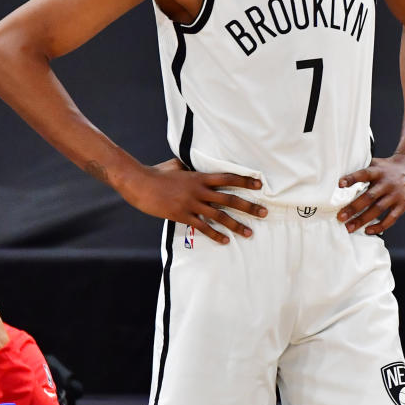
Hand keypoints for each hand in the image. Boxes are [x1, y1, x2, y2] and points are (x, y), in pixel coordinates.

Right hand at [120, 157, 266, 244]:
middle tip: (264, 213)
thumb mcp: (177, 165)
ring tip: (249, 233)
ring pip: (219, 216)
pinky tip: (224, 241)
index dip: (245, 181)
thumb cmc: (158, 172)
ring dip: (236, 225)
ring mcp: (191, 203)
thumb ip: (190, 166)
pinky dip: (214, 234)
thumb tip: (195, 163)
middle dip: (249, 207)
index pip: (228, 178)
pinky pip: (202, 226)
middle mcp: (199, 190)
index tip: (260, 185)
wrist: (139, 183)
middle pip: (229, 199)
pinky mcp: (182, 215)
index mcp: (200, 176)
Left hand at [336, 154, 404, 233]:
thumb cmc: (390, 167)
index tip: (340, 184)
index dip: (352, 178)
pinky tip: (368, 230)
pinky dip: (379, 226)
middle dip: (353, 208)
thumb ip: (363, 170)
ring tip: (350, 228)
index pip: (363, 174)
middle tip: (340, 217)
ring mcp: (396, 194)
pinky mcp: (403, 204)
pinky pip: (391, 218)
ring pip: (378, 209)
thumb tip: (340, 177)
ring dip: (363, 220)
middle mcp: (387, 183)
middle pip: (369, 196)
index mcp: (378, 171)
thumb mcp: (377, 164)